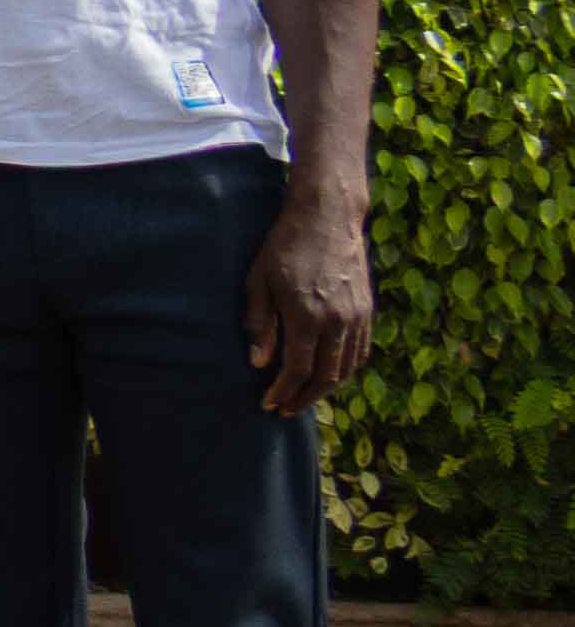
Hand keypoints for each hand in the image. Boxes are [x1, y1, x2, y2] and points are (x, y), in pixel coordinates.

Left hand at [247, 191, 376, 417]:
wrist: (327, 218)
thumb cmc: (283, 246)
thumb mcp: (259, 281)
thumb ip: (260, 324)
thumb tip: (259, 363)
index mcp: (307, 316)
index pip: (297, 370)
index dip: (282, 392)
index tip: (268, 404)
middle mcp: (337, 321)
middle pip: (326, 377)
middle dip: (304, 398)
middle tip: (285, 409)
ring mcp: (356, 317)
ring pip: (347, 368)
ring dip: (326, 389)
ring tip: (304, 396)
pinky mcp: (367, 310)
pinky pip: (360, 351)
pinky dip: (346, 370)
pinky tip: (329, 374)